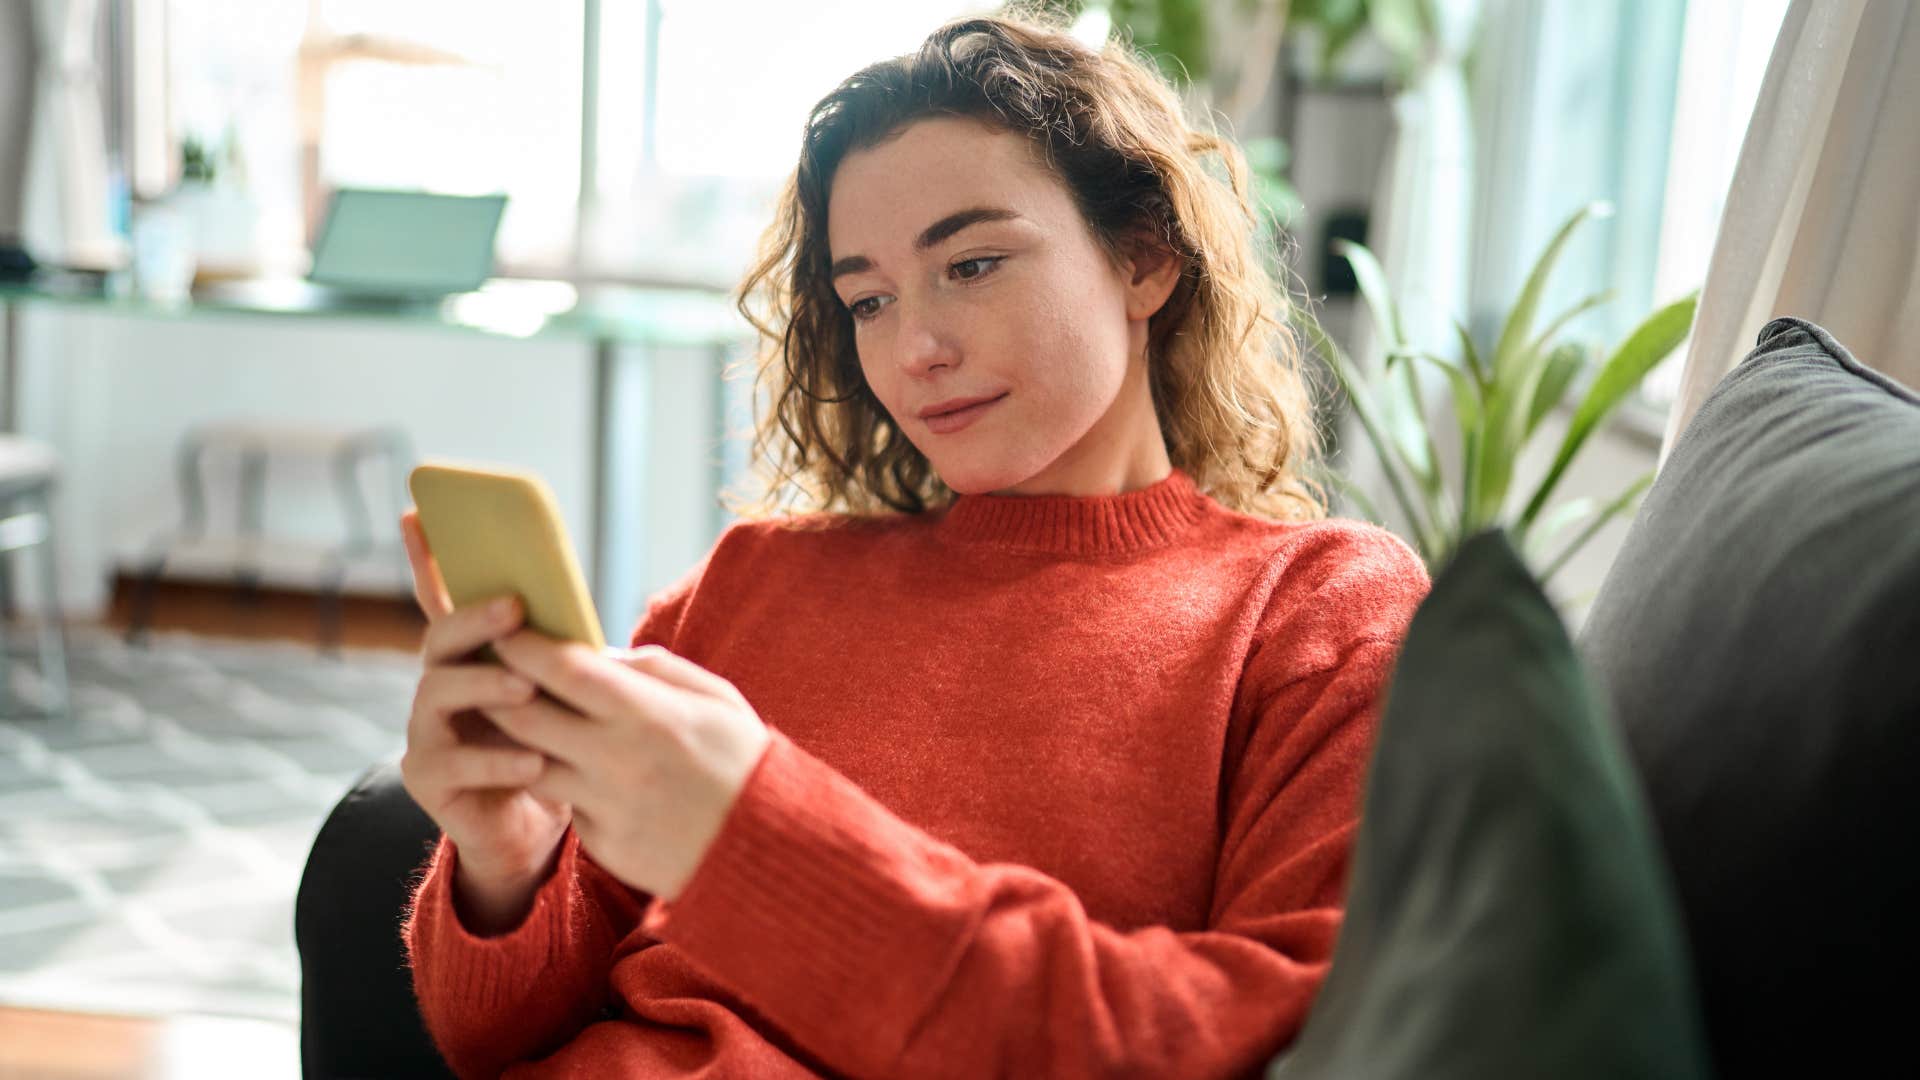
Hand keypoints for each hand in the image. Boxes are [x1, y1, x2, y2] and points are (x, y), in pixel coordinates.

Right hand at [396, 508, 572, 887]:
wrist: (533, 827)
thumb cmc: (551, 747)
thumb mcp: (557, 692)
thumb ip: (551, 650)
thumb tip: (567, 599)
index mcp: (470, 657)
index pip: (443, 598)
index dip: (427, 556)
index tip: (416, 510)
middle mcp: (438, 685)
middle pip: (440, 638)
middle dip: (474, 618)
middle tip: (513, 608)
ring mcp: (426, 730)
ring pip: (439, 694)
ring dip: (485, 686)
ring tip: (525, 690)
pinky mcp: (428, 777)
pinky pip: (454, 762)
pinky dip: (497, 761)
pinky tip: (534, 762)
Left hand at [484, 628, 771, 900]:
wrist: (769, 851)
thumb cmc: (743, 762)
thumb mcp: (716, 698)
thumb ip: (655, 668)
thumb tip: (601, 653)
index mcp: (647, 713)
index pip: (561, 668)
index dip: (523, 645)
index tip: (505, 632)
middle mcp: (617, 759)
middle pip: (523, 715)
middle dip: (496, 690)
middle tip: (489, 675)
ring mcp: (606, 805)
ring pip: (529, 764)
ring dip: (516, 742)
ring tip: (521, 722)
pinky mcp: (603, 844)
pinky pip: (567, 806)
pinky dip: (566, 786)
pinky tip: (582, 776)